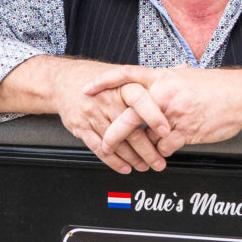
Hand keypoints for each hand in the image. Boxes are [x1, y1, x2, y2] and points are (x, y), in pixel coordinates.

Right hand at [0, 55, 179, 173]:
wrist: (62, 81)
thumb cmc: (96, 78)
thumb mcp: (120, 74)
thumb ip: (145, 83)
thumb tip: (179, 78)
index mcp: (121, 86)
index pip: (140, 101)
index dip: (154, 116)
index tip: (166, 132)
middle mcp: (106, 100)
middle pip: (130, 131)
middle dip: (148, 151)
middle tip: (159, 162)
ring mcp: (92, 114)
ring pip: (117, 143)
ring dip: (133, 159)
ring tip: (144, 166)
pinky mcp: (81, 127)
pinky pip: (99, 149)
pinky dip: (113, 161)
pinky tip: (124, 167)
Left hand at [78, 62, 241, 159]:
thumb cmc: (217, 88)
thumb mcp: (189, 76)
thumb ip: (173, 77)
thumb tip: (169, 71)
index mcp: (163, 77)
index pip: (126, 75)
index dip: (105, 81)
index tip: (87, 89)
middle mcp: (165, 93)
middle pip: (129, 114)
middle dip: (114, 133)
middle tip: (105, 143)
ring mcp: (174, 113)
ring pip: (146, 135)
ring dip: (142, 147)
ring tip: (139, 155)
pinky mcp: (185, 131)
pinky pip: (165, 147)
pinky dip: (162, 152)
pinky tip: (166, 151)